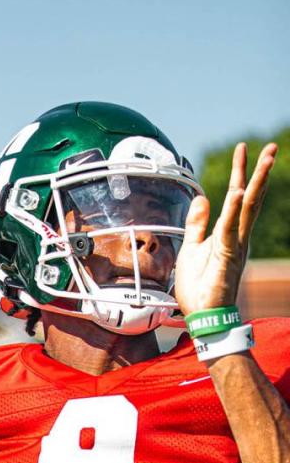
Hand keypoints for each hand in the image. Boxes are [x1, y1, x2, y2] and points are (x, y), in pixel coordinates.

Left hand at [174, 142, 276, 315]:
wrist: (203, 315)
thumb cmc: (199, 287)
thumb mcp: (191, 248)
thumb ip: (197, 224)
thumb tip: (202, 197)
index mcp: (227, 233)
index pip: (236, 197)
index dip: (239, 172)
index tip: (242, 150)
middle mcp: (237, 236)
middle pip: (250, 197)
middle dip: (259, 172)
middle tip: (270, 147)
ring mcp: (235, 246)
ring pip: (248, 209)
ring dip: (256, 183)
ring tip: (266, 159)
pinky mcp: (227, 257)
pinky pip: (230, 230)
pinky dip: (234, 211)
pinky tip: (239, 192)